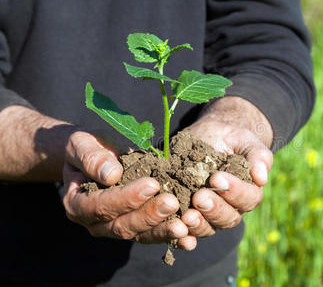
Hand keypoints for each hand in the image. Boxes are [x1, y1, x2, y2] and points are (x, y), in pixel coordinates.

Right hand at [62, 131, 195, 249]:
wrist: (98, 155)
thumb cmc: (90, 147)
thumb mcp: (83, 144)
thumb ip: (92, 158)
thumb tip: (111, 175)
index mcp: (77, 204)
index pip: (100, 206)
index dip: (126, 198)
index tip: (151, 184)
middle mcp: (95, 223)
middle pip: (122, 225)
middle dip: (149, 215)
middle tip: (172, 202)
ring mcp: (116, 229)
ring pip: (140, 235)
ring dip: (163, 230)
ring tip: (185, 223)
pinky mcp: (136, 229)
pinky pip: (153, 235)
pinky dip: (171, 236)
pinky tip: (189, 235)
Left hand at [181, 97, 272, 237]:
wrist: (205, 137)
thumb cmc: (229, 138)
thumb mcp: (244, 139)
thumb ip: (258, 155)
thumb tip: (262, 178)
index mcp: (248, 191)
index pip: (248, 198)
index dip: (234, 191)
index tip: (217, 178)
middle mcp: (231, 208)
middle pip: (228, 218)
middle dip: (214, 209)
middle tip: (199, 197)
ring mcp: (209, 215)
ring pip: (209, 228)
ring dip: (198, 224)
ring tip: (187, 216)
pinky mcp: (189, 215)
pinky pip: (187, 231)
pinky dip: (182, 235)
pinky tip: (176, 229)